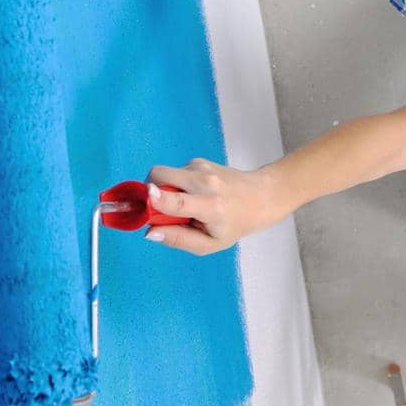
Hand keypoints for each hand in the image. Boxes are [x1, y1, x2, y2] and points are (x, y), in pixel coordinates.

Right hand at [140, 158, 286, 254]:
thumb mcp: (209, 244)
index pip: (178, 201)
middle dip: (149, 191)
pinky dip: (176, 184)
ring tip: (185, 204)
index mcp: (210, 207)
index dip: (158, 198)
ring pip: (165, 174)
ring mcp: (201, 167)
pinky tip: (192, 194)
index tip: (145, 195)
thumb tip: (150, 233)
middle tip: (158, 209)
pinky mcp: (198, 161)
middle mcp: (205, 182)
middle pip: (161, 175)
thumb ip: (178, 239)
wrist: (260, 196)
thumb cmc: (234, 224)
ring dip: (165, 189)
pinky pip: (174, 172)